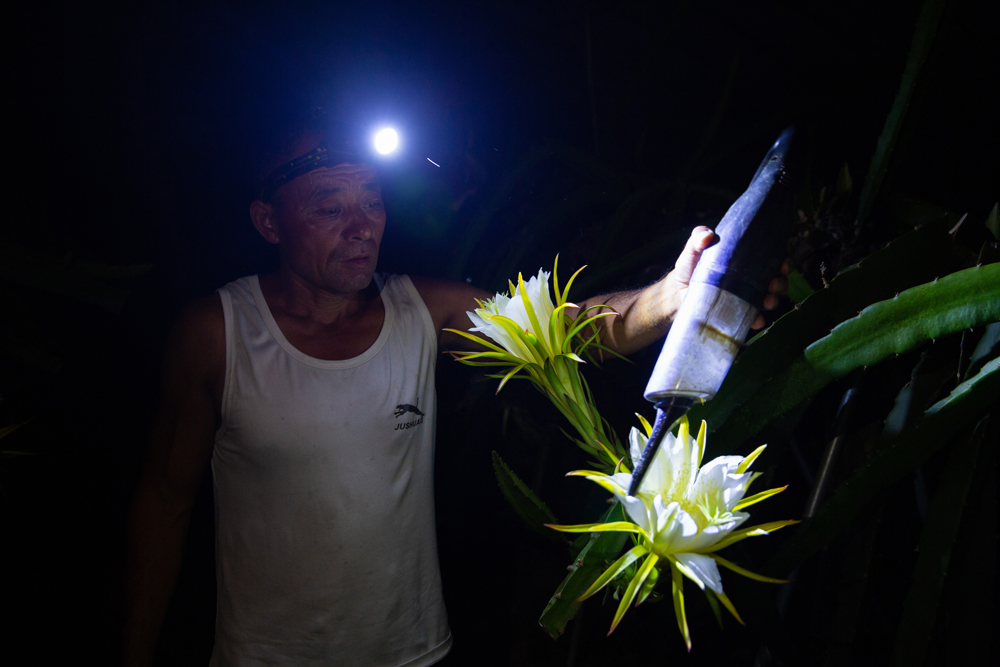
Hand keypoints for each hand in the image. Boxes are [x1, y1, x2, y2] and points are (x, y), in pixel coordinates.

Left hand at [667, 226, 788, 329]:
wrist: (676, 295)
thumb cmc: (688, 268)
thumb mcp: (692, 251)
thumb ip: (698, 239)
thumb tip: (707, 234)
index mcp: (747, 261)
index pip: (773, 258)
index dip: (784, 260)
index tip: (783, 263)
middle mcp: (752, 279)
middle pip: (777, 280)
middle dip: (781, 283)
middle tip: (774, 284)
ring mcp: (746, 298)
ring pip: (770, 299)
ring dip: (773, 300)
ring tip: (767, 301)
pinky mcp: (738, 314)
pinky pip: (754, 318)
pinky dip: (757, 319)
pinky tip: (755, 319)